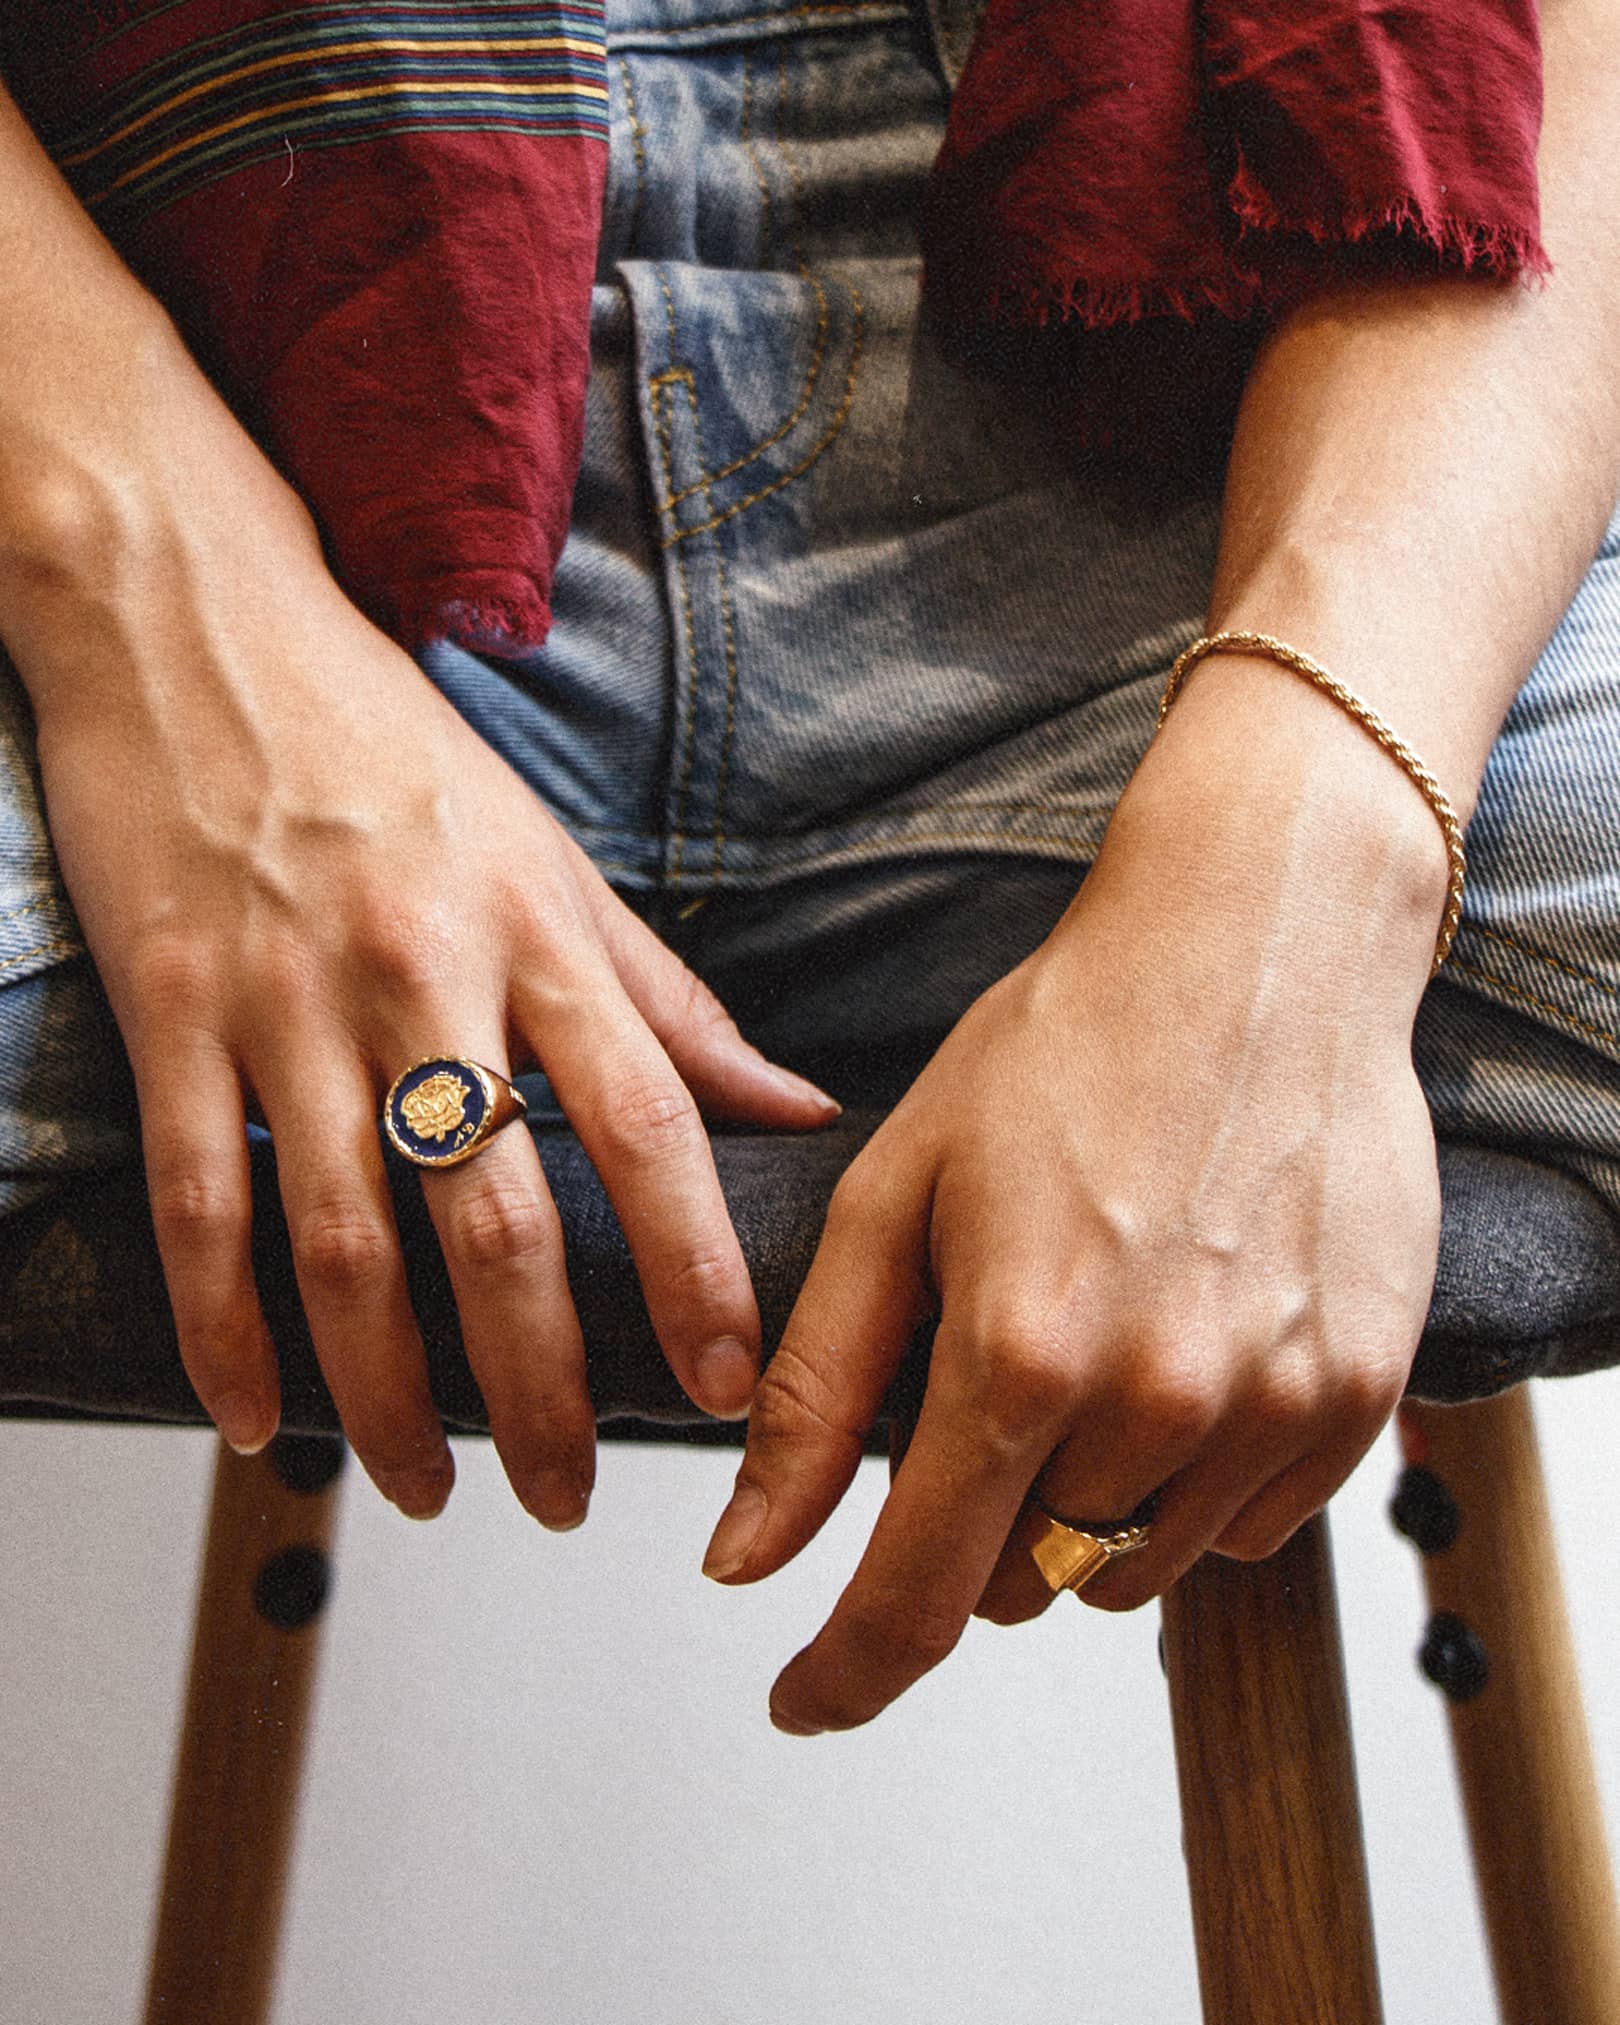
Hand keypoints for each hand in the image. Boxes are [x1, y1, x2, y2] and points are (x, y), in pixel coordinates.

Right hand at [6, 421, 835, 1524]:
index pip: (647, 1125)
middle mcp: (425, 972)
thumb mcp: (556, 857)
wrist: (193, 618)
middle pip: (501, 1223)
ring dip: (394, 1395)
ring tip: (431, 1485)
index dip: (696, 1268)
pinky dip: (228, 1331)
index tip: (730, 1385)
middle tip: (568, 1495)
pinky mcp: (173, 1013)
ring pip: (351, 1242)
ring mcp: (289, 999)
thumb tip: (790, 1104)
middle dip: (543, 1385)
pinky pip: (203, 1204)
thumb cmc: (387, 744)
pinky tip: (266, 1420)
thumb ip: (670, 998)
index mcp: (538, 933)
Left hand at [704, 672, 1449, 1731]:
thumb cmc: (1064, 1047)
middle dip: (971, 1524)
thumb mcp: (896, 1192)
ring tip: (1095, 1344)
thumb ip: (815, 1387)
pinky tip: (1183, 1354)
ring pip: (1134, 1566)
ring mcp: (1274, 1405)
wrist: (1257, 949)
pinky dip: (1191, 1482)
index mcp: (1020, 1351)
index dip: (845, 1669)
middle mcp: (1157, 1401)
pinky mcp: (1363, 1394)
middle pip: (1024, 1583)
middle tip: (987, 1382)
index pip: (917, 1593)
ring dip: (1084, 1504)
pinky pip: (1246, 1528)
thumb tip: (744, 1556)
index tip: (806, 1696)